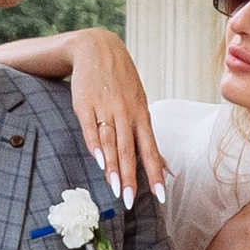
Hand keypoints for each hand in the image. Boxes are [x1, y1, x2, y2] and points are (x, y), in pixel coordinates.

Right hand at [64, 28, 164, 205]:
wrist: (97, 48)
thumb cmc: (121, 81)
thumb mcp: (139, 104)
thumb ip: (146, 136)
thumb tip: (164, 165)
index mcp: (141, 114)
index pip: (150, 150)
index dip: (155, 174)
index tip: (161, 195)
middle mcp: (126, 113)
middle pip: (129, 150)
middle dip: (131, 178)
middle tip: (130, 201)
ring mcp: (105, 108)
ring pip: (110, 142)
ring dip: (113, 167)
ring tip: (115, 189)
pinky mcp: (85, 104)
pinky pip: (91, 127)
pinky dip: (94, 144)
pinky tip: (97, 161)